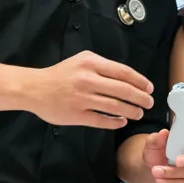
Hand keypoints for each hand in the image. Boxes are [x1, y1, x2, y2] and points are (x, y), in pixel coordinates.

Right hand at [26, 51, 153, 128]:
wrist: (34, 88)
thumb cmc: (60, 75)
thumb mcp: (81, 60)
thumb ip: (102, 66)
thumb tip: (128, 77)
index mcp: (91, 63)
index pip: (123, 72)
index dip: (140, 81)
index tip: (149, 88)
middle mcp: (88, 79)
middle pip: (123, 90)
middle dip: (141, 98)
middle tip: (149, 103)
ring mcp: (82, 98)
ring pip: (115, 106)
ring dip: (131, 111)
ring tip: (138, 113)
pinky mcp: (76, 115)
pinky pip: (102, 120)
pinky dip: (115, 122)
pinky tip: (122, 122)